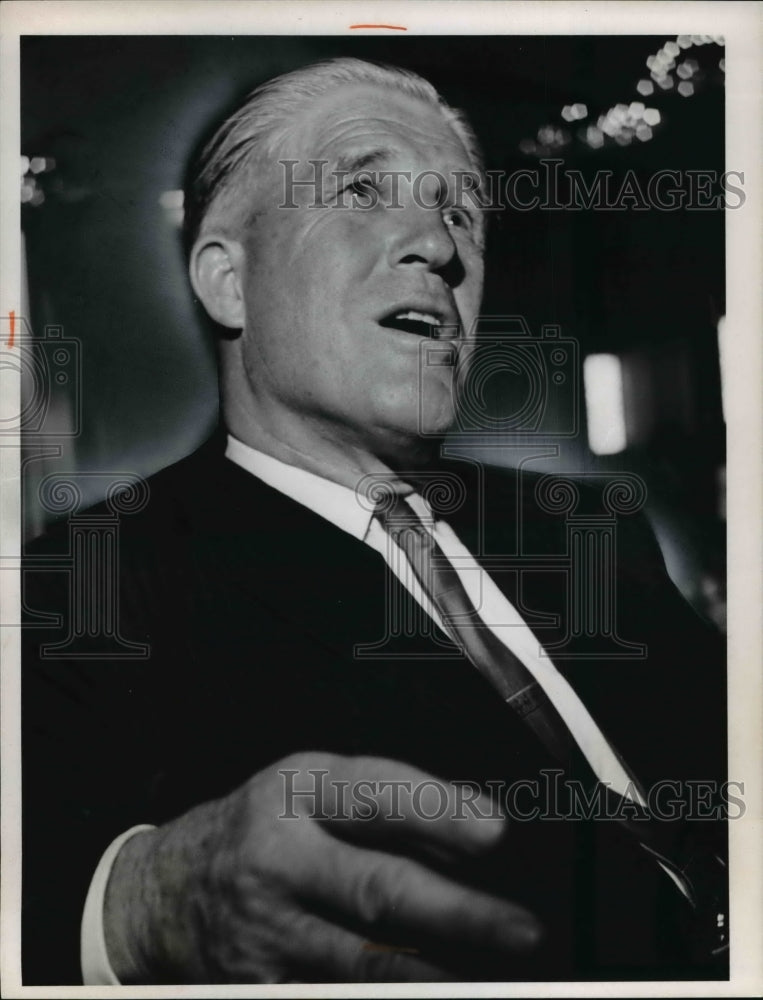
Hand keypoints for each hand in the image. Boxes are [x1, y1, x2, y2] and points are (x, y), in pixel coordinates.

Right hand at [103, 752, 541, 982]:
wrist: (165, 891)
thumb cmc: (256, 828)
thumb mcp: (308, 788)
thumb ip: (383, 804)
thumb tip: (467, 827)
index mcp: (294, 794)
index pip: (372, 795)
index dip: (436, 812)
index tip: (494, 831)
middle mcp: (277, 861)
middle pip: (374, 889)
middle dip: (456, 913)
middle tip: (520, 929)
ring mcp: (265, 933)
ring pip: (361, 962)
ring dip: (431, 976)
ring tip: (490, 981)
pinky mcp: (256, 988)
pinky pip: (327, 997)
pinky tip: (427, 993)